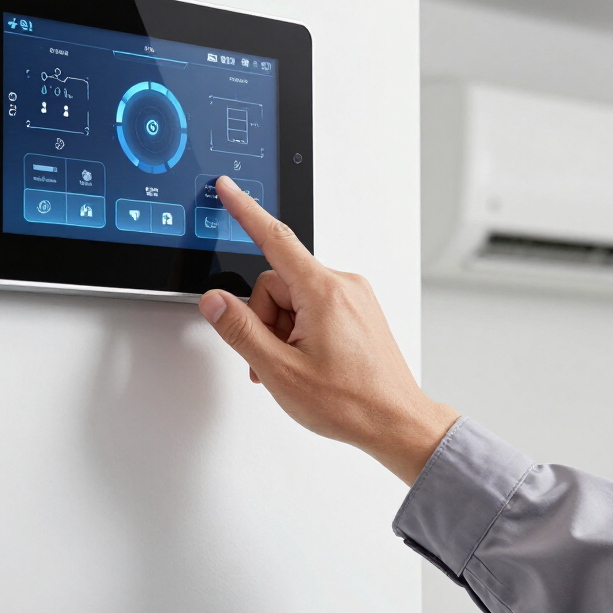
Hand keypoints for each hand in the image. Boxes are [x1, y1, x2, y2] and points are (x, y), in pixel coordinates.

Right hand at [198, 177, 458, 485]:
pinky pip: (314, 308)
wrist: (397, 422)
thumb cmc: (351, 402)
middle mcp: (343, 285)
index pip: (274, 239)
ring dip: (282, 330)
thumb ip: (241, 330)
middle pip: (277, 282)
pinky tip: (306, 362)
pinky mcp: (358, 311)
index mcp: (323, 291)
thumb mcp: (280, 371)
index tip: (228, 189)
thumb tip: (214, 301)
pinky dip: (300, 331)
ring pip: (294, 299)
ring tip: (293, 368)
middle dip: (264, 319)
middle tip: (271, 359)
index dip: (245, 211)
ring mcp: (353, 298)